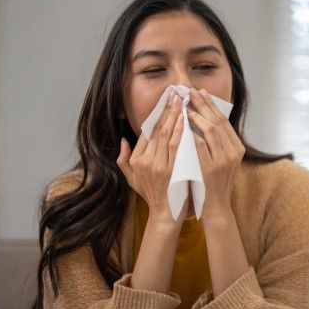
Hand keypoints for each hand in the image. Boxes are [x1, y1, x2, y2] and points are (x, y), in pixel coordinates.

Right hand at [117, 91, 188, 227]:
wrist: (166, 215)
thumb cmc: (153, 196)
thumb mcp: (133, 179)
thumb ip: (124, 160)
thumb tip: (123, 140)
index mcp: (137, 160)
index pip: (147, 132)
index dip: (156, 115)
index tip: (165, 101)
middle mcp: (145, 161)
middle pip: (156, 129)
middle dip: (166, 109)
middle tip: (174, 93)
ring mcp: (158, 165)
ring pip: (165, 134)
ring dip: (174, 115)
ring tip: (180, 100)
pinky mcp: (171, 170)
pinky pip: (175, 145)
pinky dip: (179, 131)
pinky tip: (184, 118)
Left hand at [186, 88, 244, 221]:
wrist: (216, 207)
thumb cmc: (214, 182)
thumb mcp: (222, 160)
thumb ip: (218, 142)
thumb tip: (206, 118)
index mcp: (237, 148)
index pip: (224, 120)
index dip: (211, 104)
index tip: (200, 92)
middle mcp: (233, 152)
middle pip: (218, 121)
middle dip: (203, 104)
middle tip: (190, 91)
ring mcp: (223, 161)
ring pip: (212, 131)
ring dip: (198, 116)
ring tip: (185, 106)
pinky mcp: (211, 169)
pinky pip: (201, 146)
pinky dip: (193, 133)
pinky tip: (183, 125)